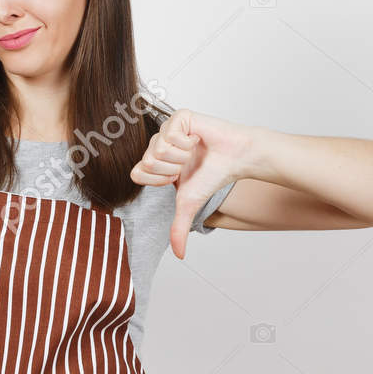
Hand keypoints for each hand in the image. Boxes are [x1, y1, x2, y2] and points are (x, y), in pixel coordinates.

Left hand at [129, 109, 244, 258]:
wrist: (235, 158)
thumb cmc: (213, 175)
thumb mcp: (189, 204)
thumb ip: (179, 228)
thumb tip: (179, 256)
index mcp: (155, 163)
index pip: (137, 173)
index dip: (160, 179)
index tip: (178, 177)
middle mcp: (157, 145)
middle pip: (147, 161)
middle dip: (173, 168)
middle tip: (189, 163)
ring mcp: (167, 129)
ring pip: (159, 148)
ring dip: (182, 155)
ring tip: (194, 151)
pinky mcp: (179, 117)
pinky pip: (171, 134)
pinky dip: (188, 142)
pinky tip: (198, 139)